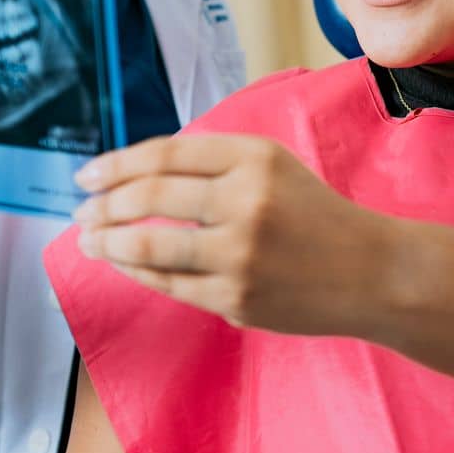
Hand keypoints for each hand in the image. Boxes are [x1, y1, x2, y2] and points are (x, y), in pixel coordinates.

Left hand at [72, 133, 395, 335]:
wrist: (371, 273)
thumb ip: (215, 165)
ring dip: (107, 242)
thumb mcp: (275, 168)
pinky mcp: (235, 298)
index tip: (87, 176)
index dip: (117, 164)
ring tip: (88, 239)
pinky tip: (124, 263)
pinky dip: (136, 271)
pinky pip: (168, 283)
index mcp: (256, 158)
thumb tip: (134, 175)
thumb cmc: (315, 217)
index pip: (167, 154)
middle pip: (150, 196)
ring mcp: (240, 255)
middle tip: (81, 211)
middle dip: (104, 205)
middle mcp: (247, 202)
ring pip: (149, 245)